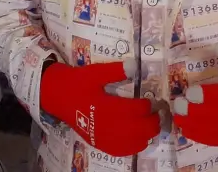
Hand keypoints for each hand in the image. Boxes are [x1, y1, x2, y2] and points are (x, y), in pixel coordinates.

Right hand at [40, 60, 159, 156]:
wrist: (58, 97)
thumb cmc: (78, 83)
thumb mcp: (95, 72)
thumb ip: (115, 71)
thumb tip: (136, 66)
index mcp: (104, 106)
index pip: (133, 110)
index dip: (146, 107)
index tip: (152, 101)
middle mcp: (104, 124)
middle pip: (136, 129)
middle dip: (152, 123)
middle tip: (158, 114)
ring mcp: (101, 137)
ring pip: (131, 142)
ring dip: (147, 135)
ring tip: (153, 126)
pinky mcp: (98, 143)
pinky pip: (120, 151)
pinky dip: (134, 147)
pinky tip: (141, 139)